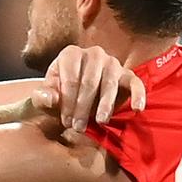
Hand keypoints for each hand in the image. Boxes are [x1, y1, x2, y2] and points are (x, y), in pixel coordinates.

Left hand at [30, 45, 146, 132]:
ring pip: (110, 83)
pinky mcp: (127, 74)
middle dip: (83, 107)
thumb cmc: (59, 94)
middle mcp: (93, 54)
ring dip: (105, 105)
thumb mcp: (47, 97)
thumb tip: (52, 98)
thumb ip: (43, 97)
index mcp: (70, 54)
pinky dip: (138, 95)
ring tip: (100, 122)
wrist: (77, 93)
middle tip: (78, 127)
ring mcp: (112, 62)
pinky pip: (135, 82)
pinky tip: (137, 108)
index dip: (67, 102)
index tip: (65, 121)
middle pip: (89, 82)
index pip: (71, 78)